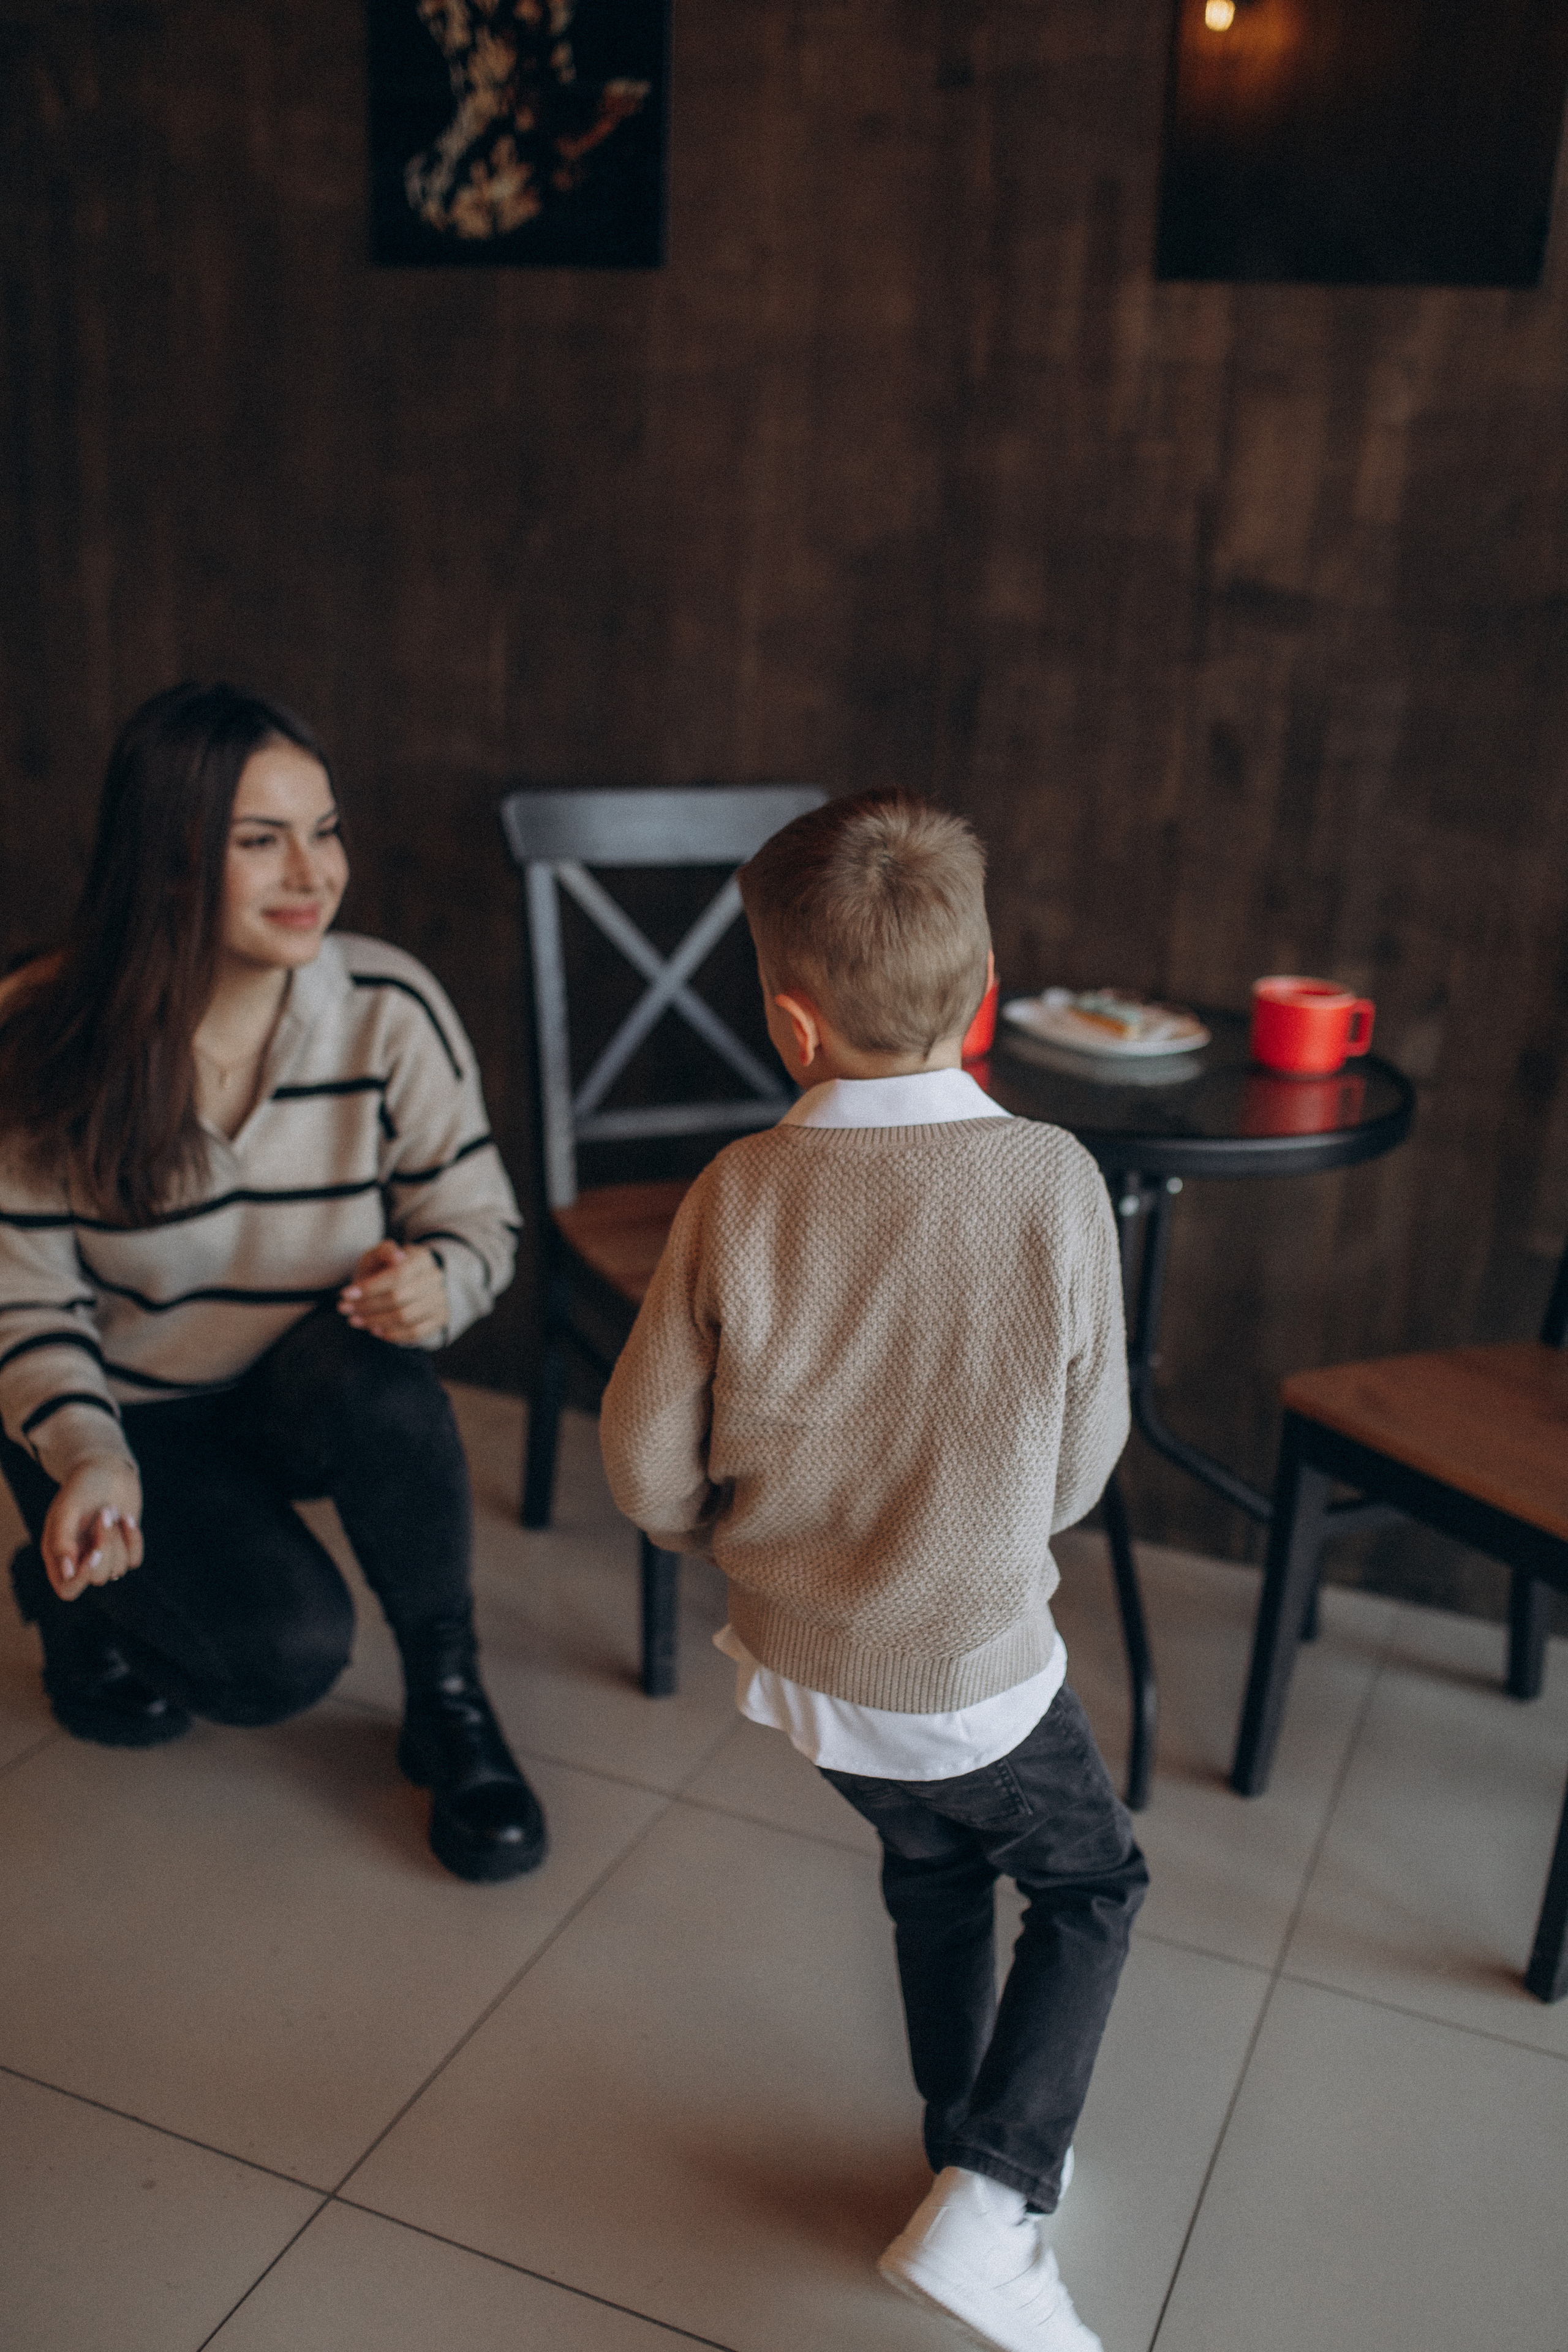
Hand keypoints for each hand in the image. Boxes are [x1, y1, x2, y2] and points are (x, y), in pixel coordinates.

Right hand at [42, 1457, 143, 1602]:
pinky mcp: (124, 1549)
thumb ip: (61, 1540)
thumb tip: (67, 1572)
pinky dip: (134, 1538)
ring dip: (119, 1537)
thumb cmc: (82, 1487)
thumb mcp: (66, 1509)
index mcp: (57, 1555)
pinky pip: (134, 1560)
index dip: (82, 1579)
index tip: (94, 1553)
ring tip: (111, 1508)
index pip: (67, 1589)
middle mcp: (80, 1559)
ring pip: (117, 1569)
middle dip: (106, 1545)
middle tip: (105, 1513)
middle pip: (97, 1578)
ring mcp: (104, 1555)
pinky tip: (127, 1518)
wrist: (106, 1468)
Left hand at [337, 1240, 447, 1346]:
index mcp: (422, 1258)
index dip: (370, 1287)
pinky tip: (375, 1330)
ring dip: (375, 1321)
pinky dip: (392, 1334)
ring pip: (406, 1317)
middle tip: (345, 1309)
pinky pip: (416, 1332)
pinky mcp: (440, 1318)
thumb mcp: (378, 1256)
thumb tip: (396, 1256)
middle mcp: (436, 1278)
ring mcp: (441, 1299)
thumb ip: (383, 1251)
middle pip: (399, 1298)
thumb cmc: (384, 1270)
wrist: (403, 1285)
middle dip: (367, 1306)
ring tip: (355, 1320)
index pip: (398, 1274)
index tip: (345, 1294)